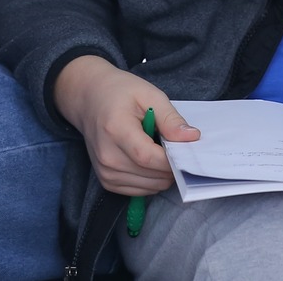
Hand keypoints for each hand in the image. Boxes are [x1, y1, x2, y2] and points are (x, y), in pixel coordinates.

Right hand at [51, 55, 198, 194]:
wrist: (90, 99)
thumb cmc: (120, 93)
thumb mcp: (149, 95)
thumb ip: (170, 119)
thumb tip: (192, 138)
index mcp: (115, 130)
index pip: (148, 158)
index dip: (172, 159)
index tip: (186, 150)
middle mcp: (107, 156)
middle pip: (151, 176)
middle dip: (171, 166)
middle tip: (174, 146)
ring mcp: (105, 171)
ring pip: (149, 187)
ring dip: (162, 174)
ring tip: (158, 149)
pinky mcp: (106, 181)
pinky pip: (139, 191)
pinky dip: (151, 179)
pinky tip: (149, 160)